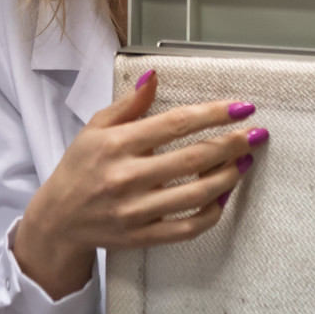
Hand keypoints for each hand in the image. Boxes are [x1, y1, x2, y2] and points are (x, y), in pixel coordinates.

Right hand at [12, 69, 264, 300]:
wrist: (58, 219)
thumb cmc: (79, 167)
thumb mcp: (95, 128)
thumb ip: (128, 104)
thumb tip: (155, 76)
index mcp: (116, 144)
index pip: (174, 124)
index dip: (212, 114)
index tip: (241, 107)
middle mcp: (126, 177)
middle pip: (192, 158)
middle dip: (231, 143)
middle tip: (256, 134)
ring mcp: (136, 210)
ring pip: (195, 194)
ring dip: (227, 176)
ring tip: (244, 161)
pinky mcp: (142, 236)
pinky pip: (187, 228)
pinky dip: (211, 213)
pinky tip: (223, 197)